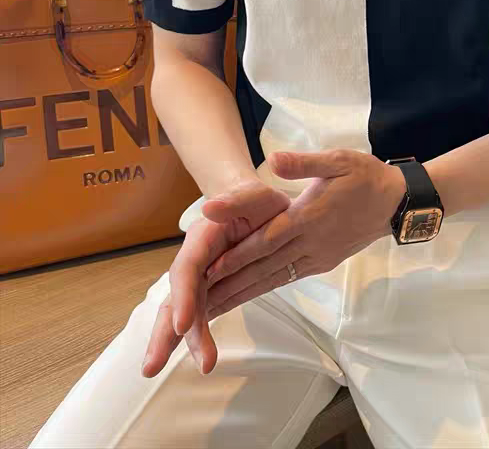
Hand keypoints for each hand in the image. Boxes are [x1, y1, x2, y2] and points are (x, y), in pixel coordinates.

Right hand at [140, 179, 289, 377]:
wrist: (260, 208)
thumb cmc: (258, 202)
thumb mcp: (255, 195)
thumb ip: (235, 200)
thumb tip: (209, 207)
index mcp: (203, 238)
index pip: (187, 269)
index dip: (182, 296)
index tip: (182, 323)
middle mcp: (197, 261)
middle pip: (176, 298)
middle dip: (166, 333)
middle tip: (154, 366)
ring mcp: (204, 278)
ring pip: (187, 313)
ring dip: (185, 342)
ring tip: (199, 367)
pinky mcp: (215, 290)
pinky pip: (202, 316)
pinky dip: (198, 337)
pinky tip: (200, 358)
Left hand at [200, 150, 406, 319]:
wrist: (397, 202)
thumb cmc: (366, 177)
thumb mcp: (338, 160)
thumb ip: (304, 163)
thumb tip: (272, 160)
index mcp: (310, 216)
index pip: (268, 239)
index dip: (238, 254)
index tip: (209, 267)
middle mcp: (311, 242)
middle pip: (265, 267)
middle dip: (230, 284)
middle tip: (198, 300)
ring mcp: (317, 256)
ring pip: (274, 278)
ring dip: (243, 292)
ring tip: (213, 308)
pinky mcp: (323, 262)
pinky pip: (288, 277)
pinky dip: (264, 287)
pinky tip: (247, 294)